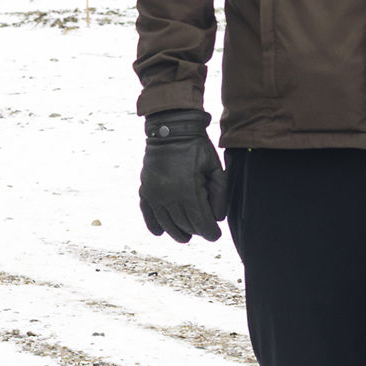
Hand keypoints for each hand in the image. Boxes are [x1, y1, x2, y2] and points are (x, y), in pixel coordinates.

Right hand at [141, 110, 227, 242]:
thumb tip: (217, 219)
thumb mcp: (216, 168)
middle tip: (203, 230)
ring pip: (166, 223)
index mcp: (189, 188)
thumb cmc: (197, 148)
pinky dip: (154, 225)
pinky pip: (148, 214)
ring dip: (177, 232)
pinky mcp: (145, 190)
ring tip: (186, 236)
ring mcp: (154, 193)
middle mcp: (169, 194)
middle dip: (196, 231)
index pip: (200, 222)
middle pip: (184, 224)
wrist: (170, 129)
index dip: (210, 232)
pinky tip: (161, 232)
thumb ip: (220, 194)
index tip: (215, 235)